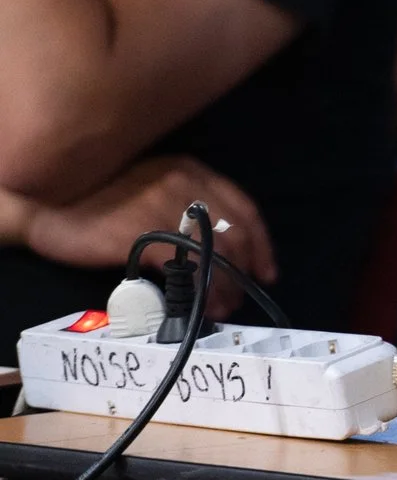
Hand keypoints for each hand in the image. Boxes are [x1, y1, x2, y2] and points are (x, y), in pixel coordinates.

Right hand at [23, 156, 276, 319]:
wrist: (47, 200)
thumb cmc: (98, 196)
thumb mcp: (151, 185)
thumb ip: (183, 204)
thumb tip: (215, 246)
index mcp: (191, 170)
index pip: (243, 208)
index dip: (261, 244)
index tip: (267, 271)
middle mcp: (184, 185)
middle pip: (234, 234)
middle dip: (243, 272)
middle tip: (240, 298)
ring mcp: (163, 208)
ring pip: (213, 254)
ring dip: (224, 287)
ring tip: (223, 309)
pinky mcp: (141, 233)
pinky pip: (184, 267)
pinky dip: (198, 291)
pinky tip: (198, 306)